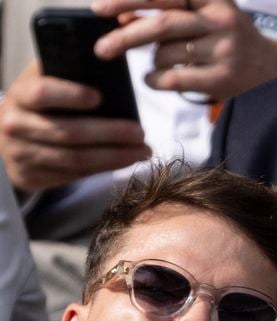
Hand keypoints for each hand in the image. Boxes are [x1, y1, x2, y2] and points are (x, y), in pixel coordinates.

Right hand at [0, 61, 150, 191]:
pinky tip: (124, 162)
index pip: (44, 93)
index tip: (99, 97)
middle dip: (110, 134)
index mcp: (21, 95)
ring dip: (114, 158)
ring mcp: (23, 155)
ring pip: (76, 160)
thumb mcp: (40, 83)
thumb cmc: (36, 107)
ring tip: (142, 152)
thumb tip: (108, 64)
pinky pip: (74, 175)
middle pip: (70, 132)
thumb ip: (64, 73)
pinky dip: (103, 169)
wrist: (6, 139)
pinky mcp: (33, 178)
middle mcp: (17, 126)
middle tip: (140, 133)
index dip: (71, 95)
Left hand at [91, 0, 276, 101]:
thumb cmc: (231, 41)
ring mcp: (223, 50)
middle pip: (162, 24)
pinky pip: (176, 80)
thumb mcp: (206, 16)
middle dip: (126, 37)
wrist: (275, 71)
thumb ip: (169, 14)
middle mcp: (219, 18)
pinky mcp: (223, 78)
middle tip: (101, 50)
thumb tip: (122, 16)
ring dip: (150, 63)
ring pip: (168, 54)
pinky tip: (153, 81)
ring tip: (151, 68)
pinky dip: (157, 81)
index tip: (98, 8)